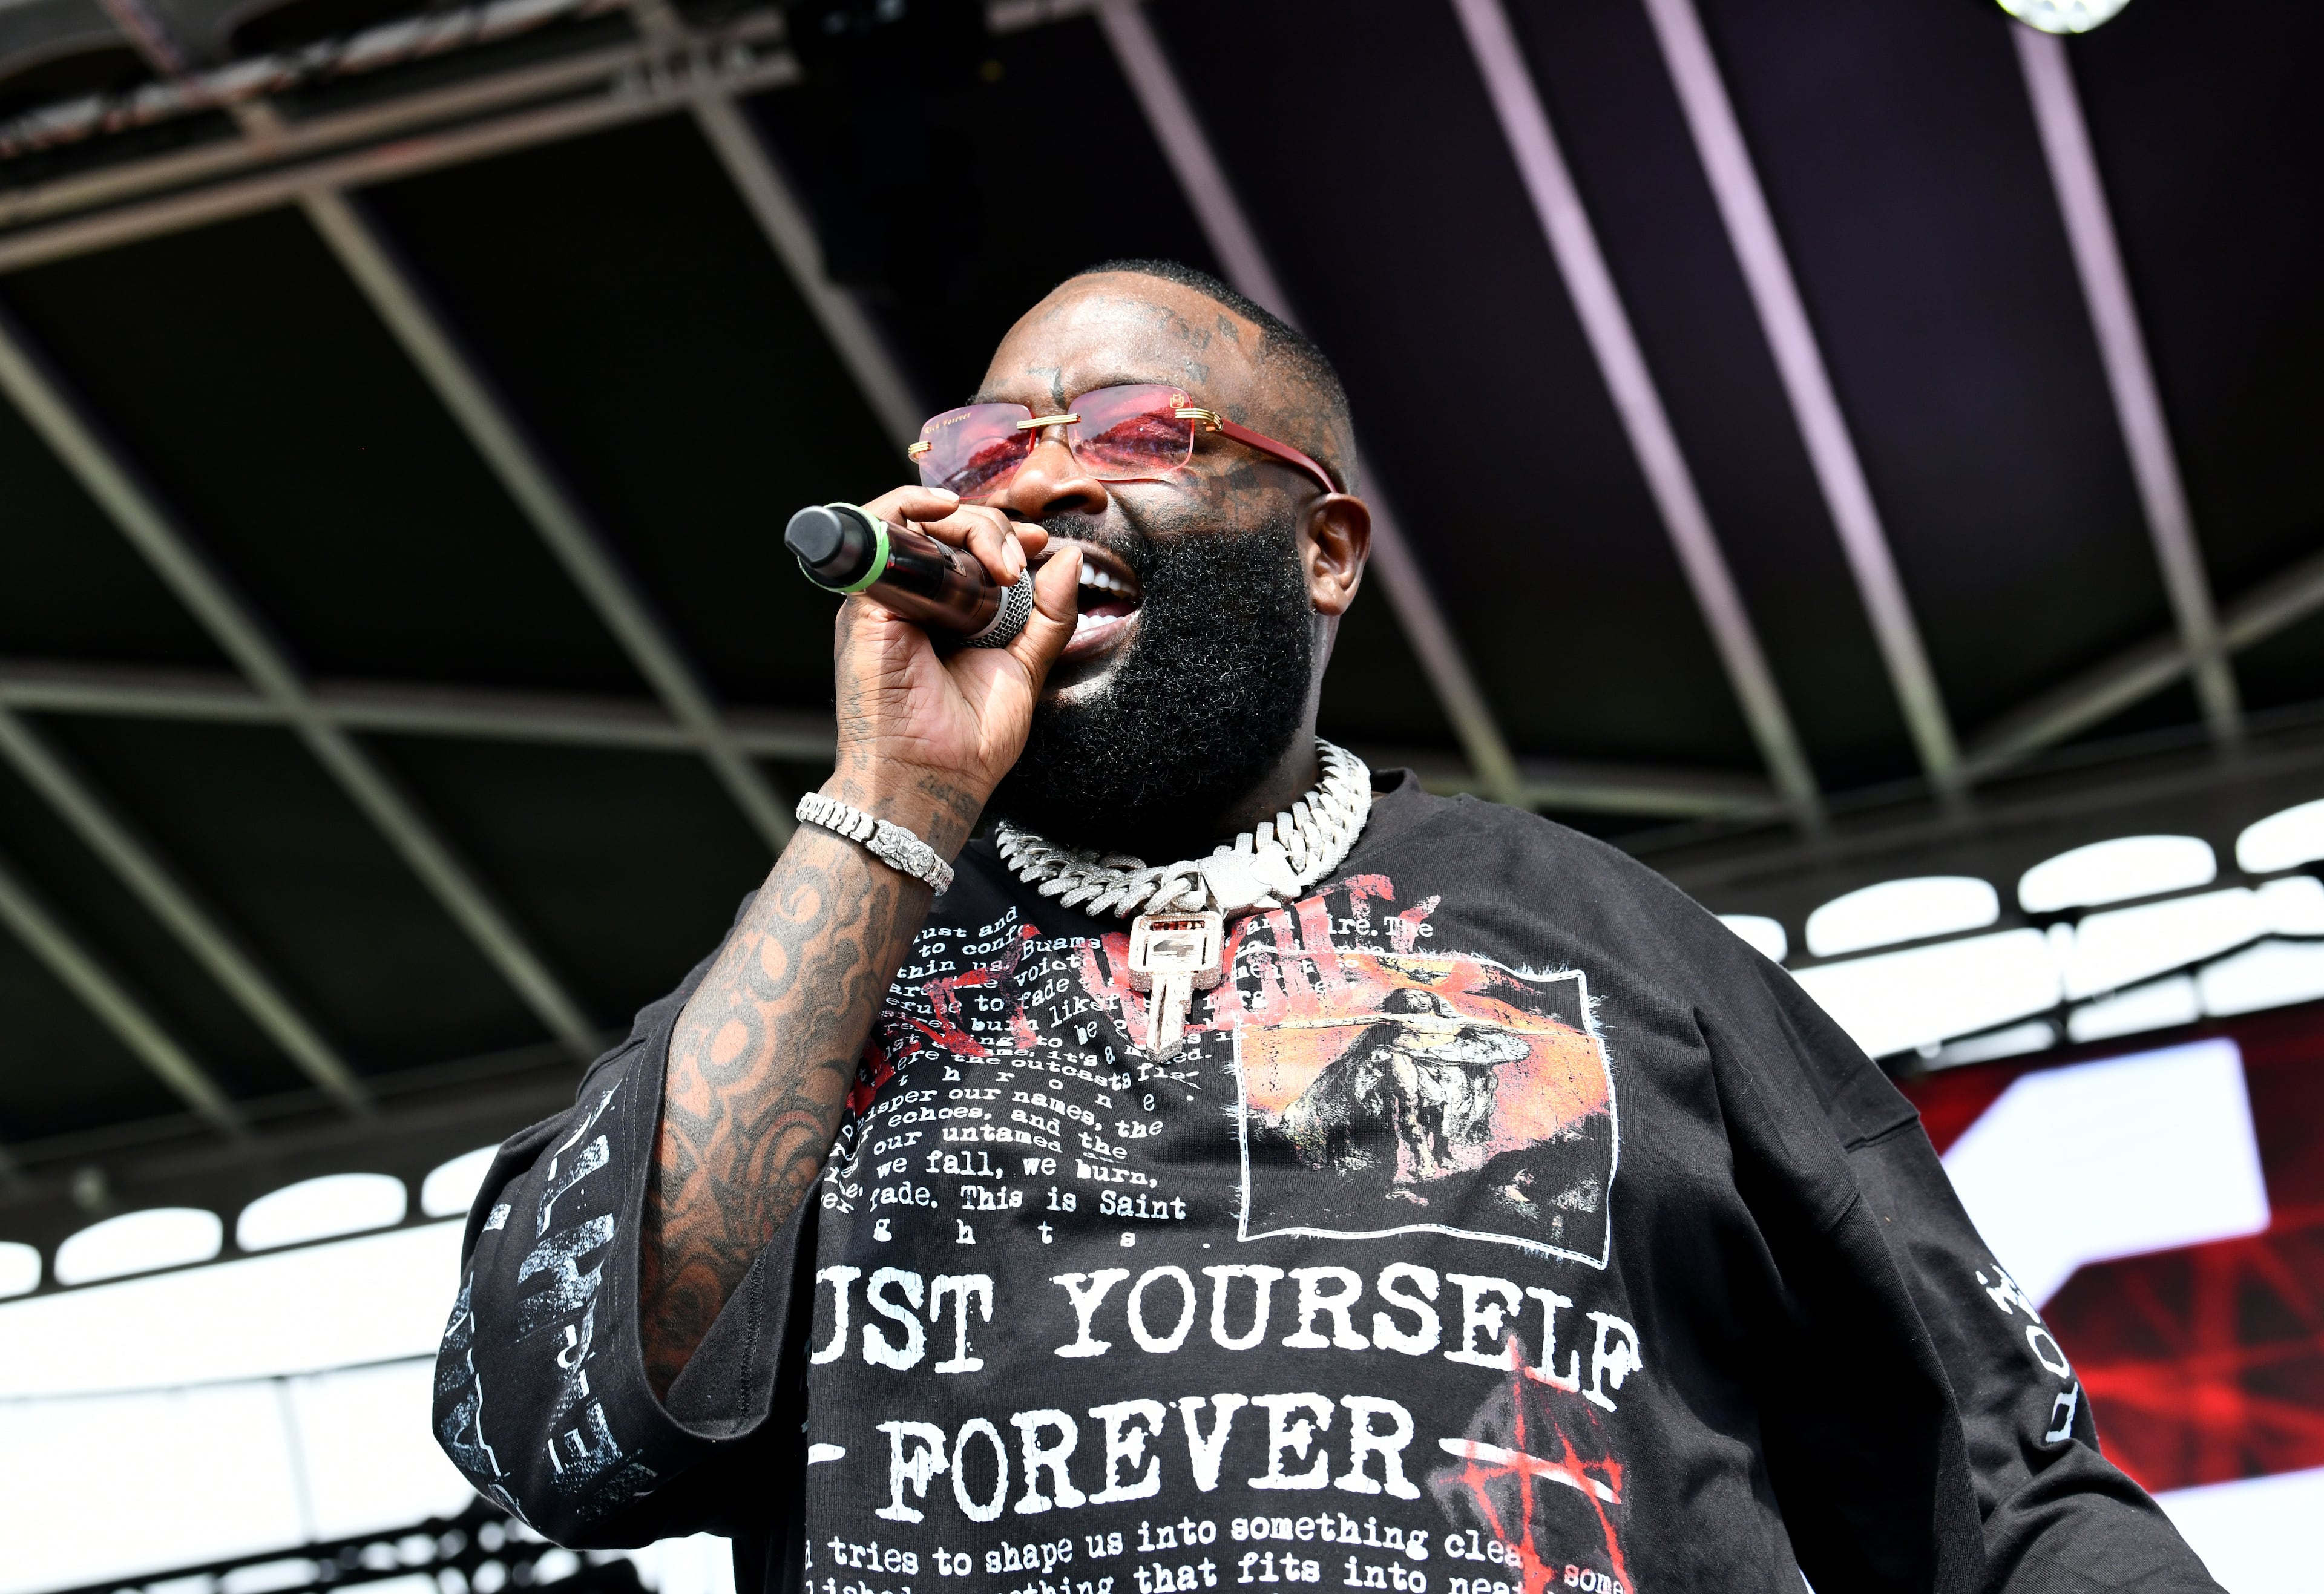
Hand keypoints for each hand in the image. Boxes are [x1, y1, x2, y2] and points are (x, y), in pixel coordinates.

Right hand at [821, 486, 1080, 856]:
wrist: (936, 778)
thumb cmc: (969, 740)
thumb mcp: (1025, 665)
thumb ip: (1048, 613)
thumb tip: (1069, 558)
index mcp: (943, 612)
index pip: (966, 546)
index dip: (1003, 534)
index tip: (1039, 546)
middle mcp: (910, 599)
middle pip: (946, 527)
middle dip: (994, 529)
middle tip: (1020, 563)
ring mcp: (885, 596)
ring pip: (919, 521)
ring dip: (968, 524)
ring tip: (1001, 561)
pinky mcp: (866, 600)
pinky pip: (876, 527)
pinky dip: (910, 505)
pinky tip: (948, 512)